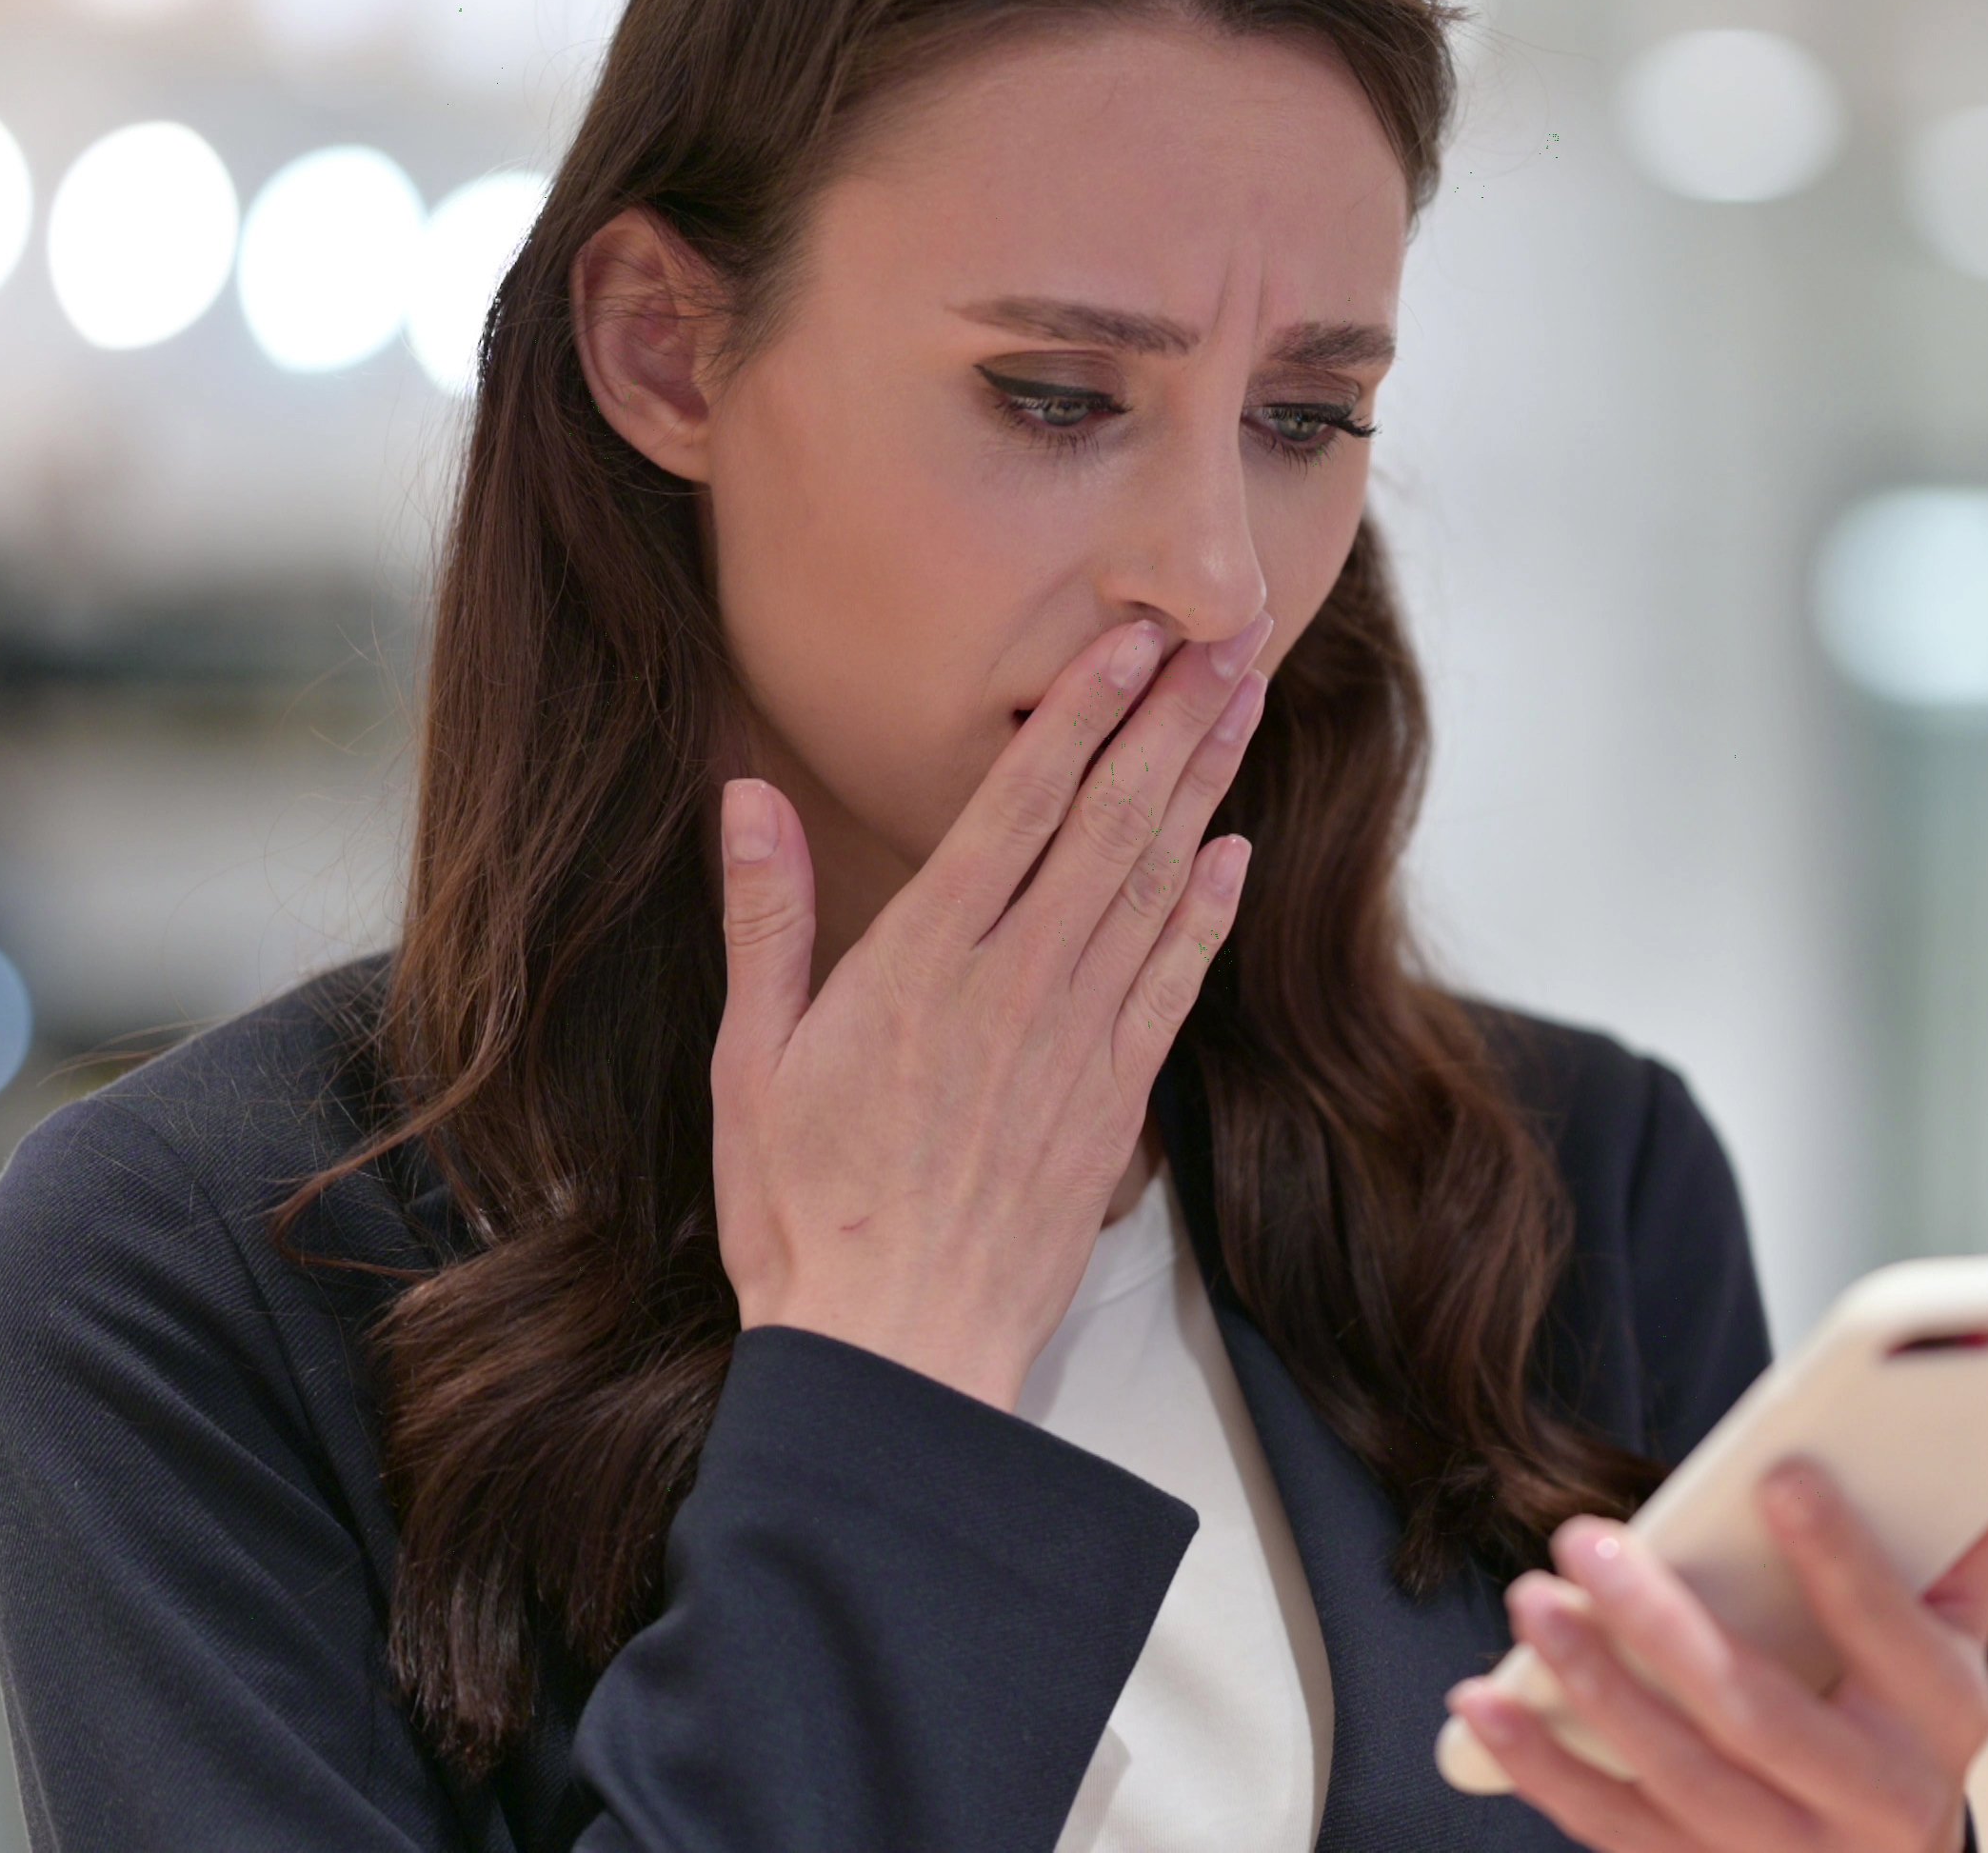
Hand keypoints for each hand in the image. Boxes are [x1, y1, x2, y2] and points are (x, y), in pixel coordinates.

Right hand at [706, 610, 1271, 1407]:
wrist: (895, 1350)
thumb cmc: (804, 1213)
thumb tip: (745, 797)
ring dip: (1203, 787)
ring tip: (1242, 704)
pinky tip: (1237, 852)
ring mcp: (1075, 1042)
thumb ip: (766, 920)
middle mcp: (1014, 984)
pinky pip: (1173, 984)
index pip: (1019, 804)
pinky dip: (1209, 913)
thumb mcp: (750, 1060)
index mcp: (921, 961)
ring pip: (1155, 886)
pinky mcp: (1114, 1101)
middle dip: (1169, 721)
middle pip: (1110, 823)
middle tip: (1225, 637)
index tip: (1131, 642)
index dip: (1081, 712)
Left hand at [1448, 1425, 1987, 1852]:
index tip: (1780, 1474)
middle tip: (1583, 1541)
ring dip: (1591, 1688)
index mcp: (1944, 1721)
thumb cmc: (1911, 1733)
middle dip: (1662, 1625)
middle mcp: (1874, 1805)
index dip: (1841, 1555)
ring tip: (1534, 1602)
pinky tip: (1486, 1704)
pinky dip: (1544, 1767)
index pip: (1891, 1631)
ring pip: (1678, 1777)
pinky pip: (1616, 1833)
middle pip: (1756, 1712)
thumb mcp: (1959, 1648)